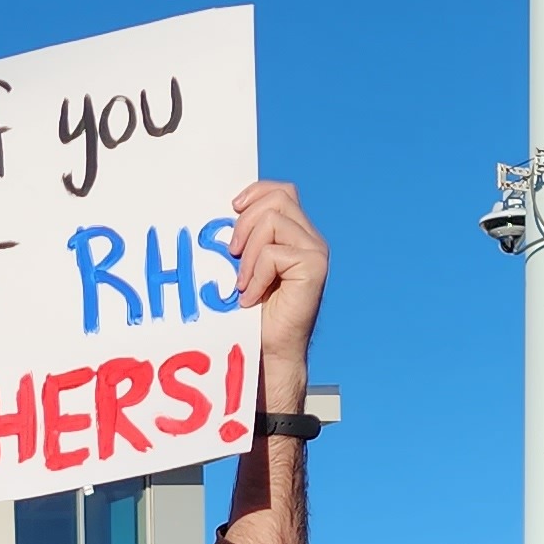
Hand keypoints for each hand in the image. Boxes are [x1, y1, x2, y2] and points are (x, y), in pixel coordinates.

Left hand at [226, 181, 325, 406]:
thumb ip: (247, 235)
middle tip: (232, 254)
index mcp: (296, 233)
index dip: (255, 193)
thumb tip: (228, 210)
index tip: (231, 210)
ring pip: (273, 220)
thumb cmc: (252, 313)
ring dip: (249, 252)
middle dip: (245, 222)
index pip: (281, 191)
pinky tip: (251, 297)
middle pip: (278, 198)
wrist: (269, 352)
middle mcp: (310, 238)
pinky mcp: (315, 267)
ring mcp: (316, 251)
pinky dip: (256, 275)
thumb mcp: (245, 264)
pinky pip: (274, 253)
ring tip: (242, 283)